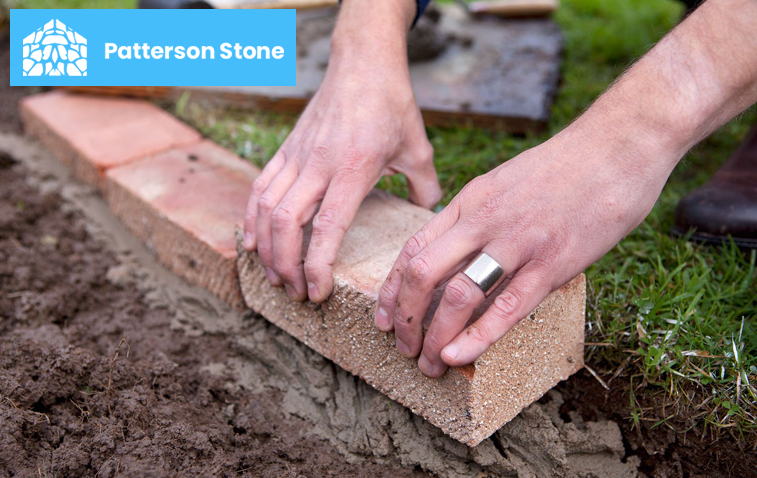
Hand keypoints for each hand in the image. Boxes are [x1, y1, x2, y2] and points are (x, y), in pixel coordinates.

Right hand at [243, 3, 440, 302]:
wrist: (362, 62)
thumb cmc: (393, 105)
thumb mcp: (419, 149)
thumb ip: (425, 189)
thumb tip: (429, 218)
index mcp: (353, 168)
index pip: (327, 226)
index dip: (317, 264)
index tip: (317, 292)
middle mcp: (318, 164)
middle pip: (287, 223)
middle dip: (286, 265)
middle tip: (295, 293)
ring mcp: (297, 156)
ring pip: (266, 209)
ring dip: (266, 248)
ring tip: (274, 276)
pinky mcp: (286, 149)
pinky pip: (260, 189)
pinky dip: (252, 219)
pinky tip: (253, 242)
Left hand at [374, 115, 677, 377]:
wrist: (618, 144)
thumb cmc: (564, 167)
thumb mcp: (504, 181)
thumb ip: (478, 215)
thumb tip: (459, 251)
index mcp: (470, 201)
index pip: (413, 249)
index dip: (393, 289)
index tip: (384, 317)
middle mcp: (484, 222)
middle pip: (424, 274)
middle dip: (405, 318)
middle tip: (402, 347)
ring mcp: (518, 242)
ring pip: (458, 295)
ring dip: (435, 336)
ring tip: (429, 363)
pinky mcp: (554, 262)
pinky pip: (507, 307)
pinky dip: (477, 337)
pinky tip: (458, 356)